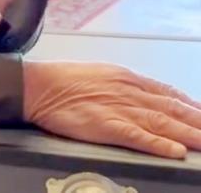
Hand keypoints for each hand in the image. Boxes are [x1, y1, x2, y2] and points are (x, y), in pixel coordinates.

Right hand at [23, 60, 200, 158]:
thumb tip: (147, 96)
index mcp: (127, 79)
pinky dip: (158, 144)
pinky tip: (175, 150)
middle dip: (198, 121)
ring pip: (162, 123)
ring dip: (190, 133)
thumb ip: (126, 86)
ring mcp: (119, 108)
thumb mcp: (101, 74)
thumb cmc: (65, 80)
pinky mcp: (105, 124)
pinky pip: (137, 136)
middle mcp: (129, 91)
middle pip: (172, 110)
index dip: (192, 107)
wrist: (39, 85)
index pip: (169, 94)